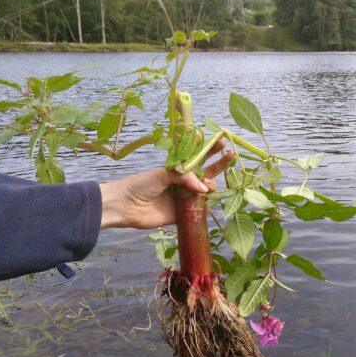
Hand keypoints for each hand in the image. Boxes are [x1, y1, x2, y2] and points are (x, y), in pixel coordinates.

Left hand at [98, 140, 233, 229]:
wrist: (125, 206)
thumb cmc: (141, 185)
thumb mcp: (163, 173)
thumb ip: (185, 177)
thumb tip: (204, 189)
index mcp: (177, 169)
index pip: (198, 157)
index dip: (210, 150)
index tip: (222, 141)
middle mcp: (182, 182)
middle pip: (206, 174)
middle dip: (218, 165)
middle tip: (229, 157)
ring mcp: (183, 198)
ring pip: (204, 193)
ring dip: (210, 188)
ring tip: (206, 189)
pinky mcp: (181, 215)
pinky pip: (198, 212)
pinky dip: (205, 209)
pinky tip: (207, 206)